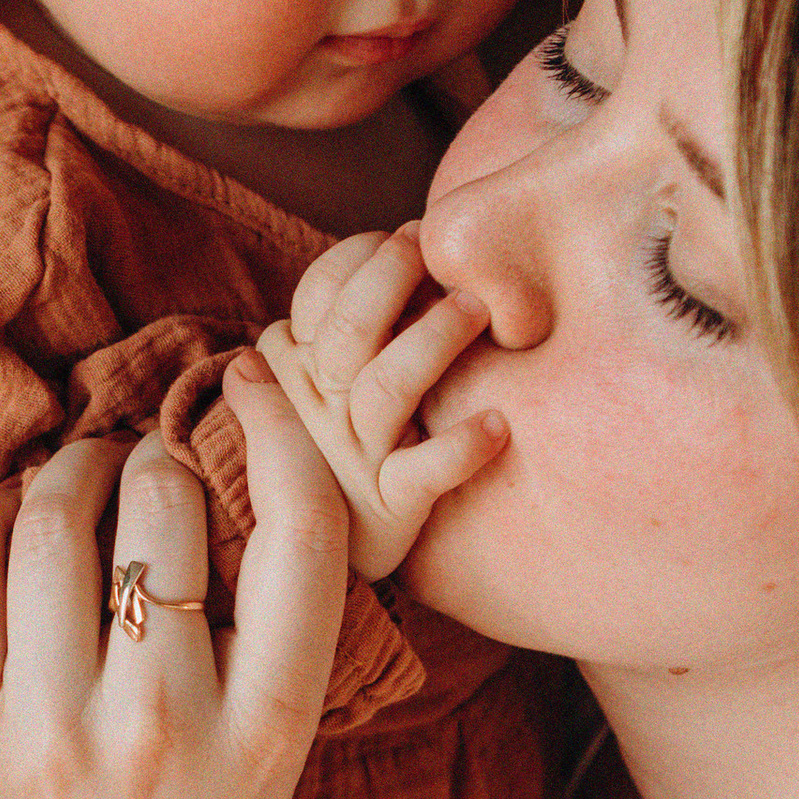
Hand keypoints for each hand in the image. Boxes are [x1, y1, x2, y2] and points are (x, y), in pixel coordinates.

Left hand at [0, 366, 347, 798]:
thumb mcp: (269, 773)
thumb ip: (264, 645)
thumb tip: (224, 474)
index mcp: (271, 734)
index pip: (304, 535)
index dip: (283, 432)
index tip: (256, 389)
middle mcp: (167, 729)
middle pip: (164, 506)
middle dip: (150, 456)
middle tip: (140, 460)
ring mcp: (57, 735)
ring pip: (53, 526)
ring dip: (64, 472)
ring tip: (73, 476)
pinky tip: (1, 516)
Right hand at [255, 226, 503, 581]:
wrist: (309, 560)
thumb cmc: (326, 454)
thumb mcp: (311, 388)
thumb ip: (329, 329)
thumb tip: (362, 248)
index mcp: (299, 367)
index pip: (319, 294)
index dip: (361, 259)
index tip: (409, 237)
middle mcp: (322, 406)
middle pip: (351, 331)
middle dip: (393, 278)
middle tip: (437, 250)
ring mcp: (355, 456)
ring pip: (386, 389)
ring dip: (431, 343)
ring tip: (476, 309)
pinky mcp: (388, 505)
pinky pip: (424, 473)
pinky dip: (459, 450)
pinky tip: (498, 426)